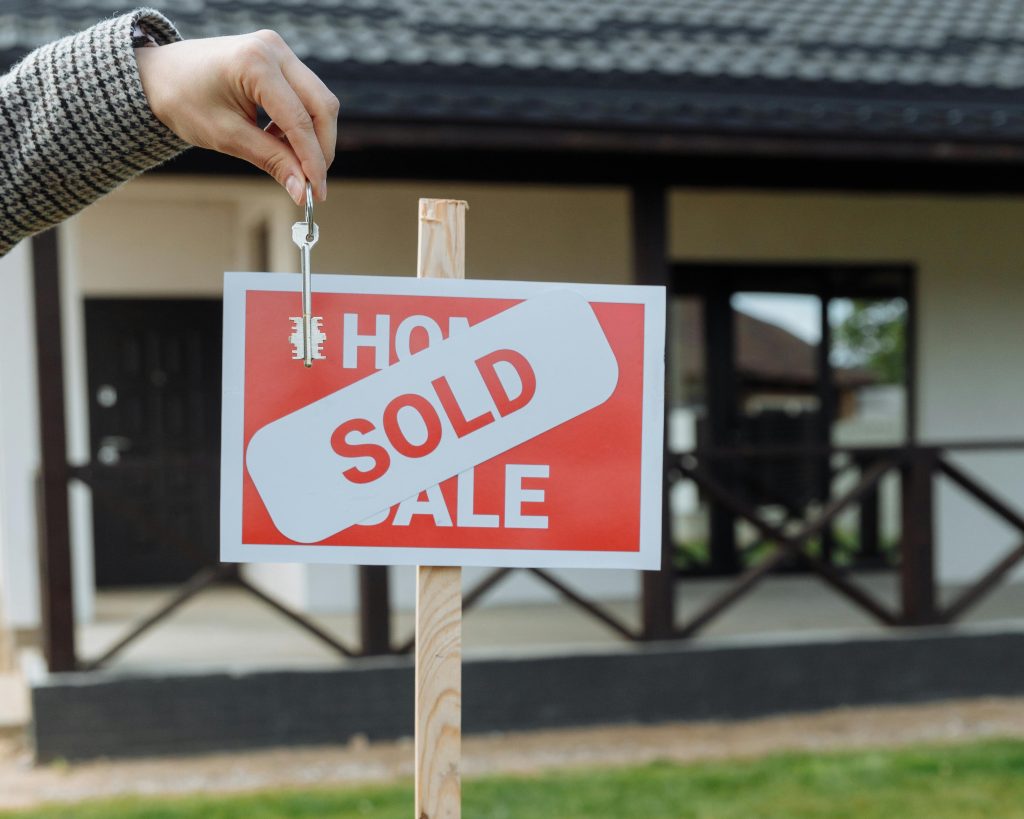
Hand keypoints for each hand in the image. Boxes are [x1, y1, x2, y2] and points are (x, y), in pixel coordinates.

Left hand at [135, 30, 338, 203]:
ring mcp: (279, 49)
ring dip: (314, 137)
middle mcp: (273, 49)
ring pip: (319, 100)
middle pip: (322, 106)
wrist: (160, 74)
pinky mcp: (280, 58)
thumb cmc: (183, 100)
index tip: (316, 193)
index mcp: (255, 64)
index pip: (299, 120)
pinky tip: (281, 140)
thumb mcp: (227, 137)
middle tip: (313, 184)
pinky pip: (306, 94)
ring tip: (293, 162)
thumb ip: (271, 161)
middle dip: (321, 149)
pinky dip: (302, 123)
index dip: (312, 160)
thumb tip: (302, 190)